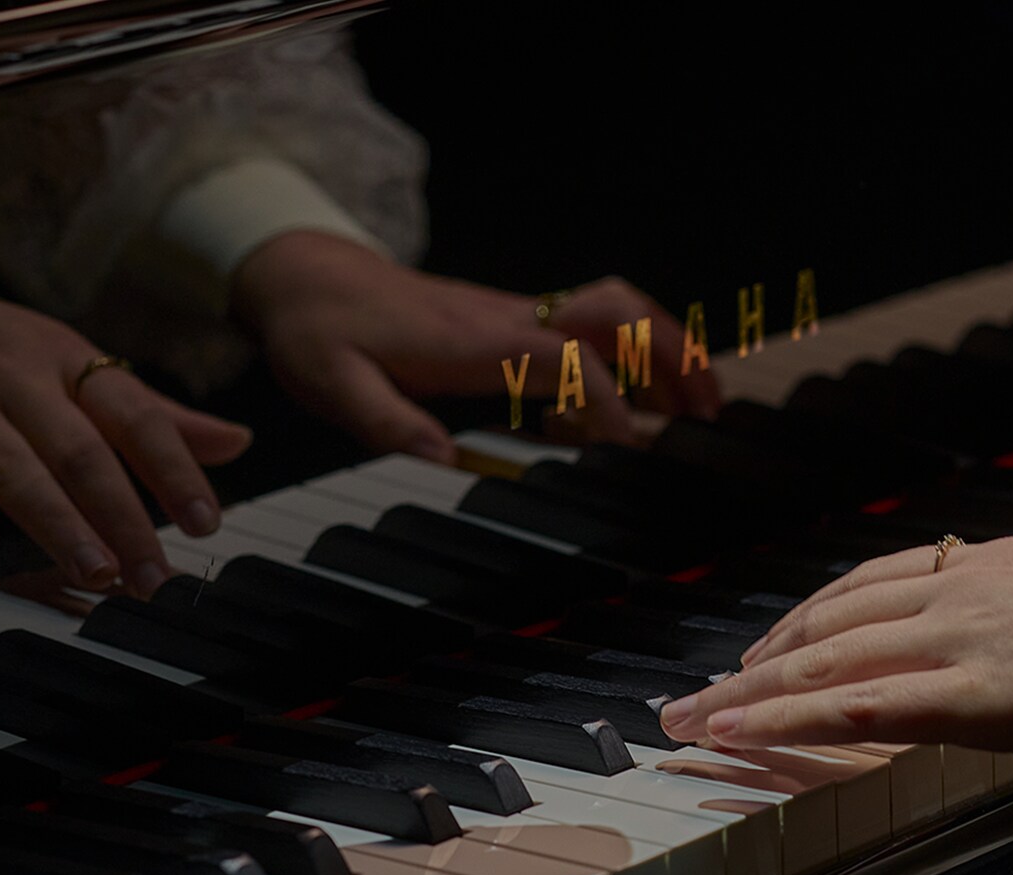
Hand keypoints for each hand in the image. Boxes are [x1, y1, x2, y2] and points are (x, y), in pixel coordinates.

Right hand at [0, 249, 252, 596]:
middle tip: (152, 576)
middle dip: (124, 518)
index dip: (175, 470)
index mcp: (64, 359)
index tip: (206, 524)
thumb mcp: (62, 356)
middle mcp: (13, 375)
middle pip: (81, 451)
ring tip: (94, 572)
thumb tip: (236, 443)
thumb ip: (147, 408)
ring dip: (57, 523)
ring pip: (12, 466)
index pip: (134, 416)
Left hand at [229, 231, 721, 458]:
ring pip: (614, 312)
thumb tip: (438, 460)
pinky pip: (589, 326)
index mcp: (474, 339)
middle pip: (615, 314)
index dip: (604, 401)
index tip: (630, 444)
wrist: (305, 275)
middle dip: (672, 352)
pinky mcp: (511, 319)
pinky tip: (641, 397)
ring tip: (699, 403)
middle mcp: (506, 318)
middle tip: (707, 409)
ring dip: (666, 347)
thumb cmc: (320, 329)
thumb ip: (385, 422)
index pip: (564, 361)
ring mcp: (514, 312)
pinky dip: (634, 353)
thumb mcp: (333, 383)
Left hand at [657, 535, 1012, 759]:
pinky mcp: (979, 692)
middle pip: (833, 618)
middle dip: (760, 658)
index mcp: (1001, 563)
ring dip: (747, 693)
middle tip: (702, 694)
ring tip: (690, 722)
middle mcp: (968, 587)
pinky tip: (734, 733)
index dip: (813, 619)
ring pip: (827, 660)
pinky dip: (782, 720)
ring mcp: (968, 636)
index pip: (878, 585)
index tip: (772, 646)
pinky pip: (857, 706)